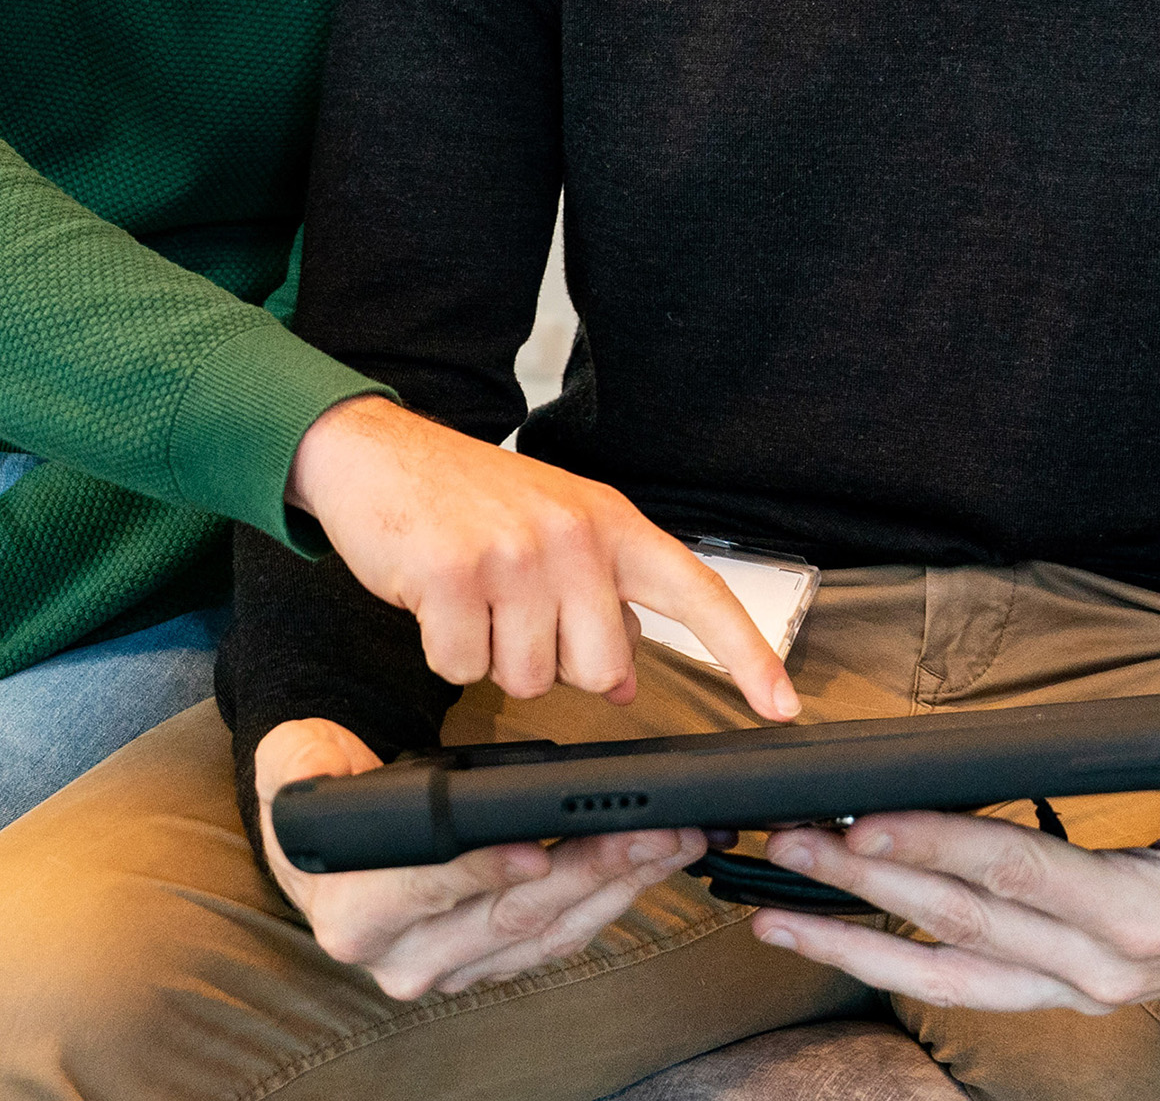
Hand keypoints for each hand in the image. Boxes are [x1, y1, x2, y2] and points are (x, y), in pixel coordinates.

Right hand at [252, 716, 706, 999]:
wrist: (326, 839)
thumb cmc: (318, 792)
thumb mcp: (292, 763)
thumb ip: (303, 763)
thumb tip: (331, 770)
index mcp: (351, 914)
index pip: (424, 891)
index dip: (482, 870)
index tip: (535, 848)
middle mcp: (404, 958)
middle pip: (508, 917)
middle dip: (586, 869)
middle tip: (643, 829)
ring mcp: (455, 968)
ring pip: (548, 933)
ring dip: (618, 884)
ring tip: (669, 838)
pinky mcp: (495, 962)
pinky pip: (563, 936)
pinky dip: (612, 896)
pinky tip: (648, 861)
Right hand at [286, 398, 797, 720]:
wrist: (376, 451)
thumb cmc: (466, 497)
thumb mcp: (552, 534)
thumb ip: (600, 600)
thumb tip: (628, 680)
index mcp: (611, 523)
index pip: (698, 595)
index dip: (748, 655)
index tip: (783, 707)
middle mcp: (574, 535)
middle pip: (598, 669)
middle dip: (551, 661)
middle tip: (513, 612)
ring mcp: (515, 554)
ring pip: (526, 679)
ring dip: (490, 656)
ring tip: (472, 598)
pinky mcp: (455, 576)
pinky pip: (461, 667)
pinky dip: (442, 650)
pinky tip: (433, 601)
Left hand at [750, 792, 1159, 1011]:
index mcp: (1146, 917)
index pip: (1018, 875)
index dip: (939, 847)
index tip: (866, 824)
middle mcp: (1103, 967)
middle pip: (962, 923)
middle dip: (865, 886)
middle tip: (787, 846)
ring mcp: (1080, 987)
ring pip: (947, 973)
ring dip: (855, 941)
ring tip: (775, 911)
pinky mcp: (1067, 989)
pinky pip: (968, 984)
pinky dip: (896, 962)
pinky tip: (836, 935)